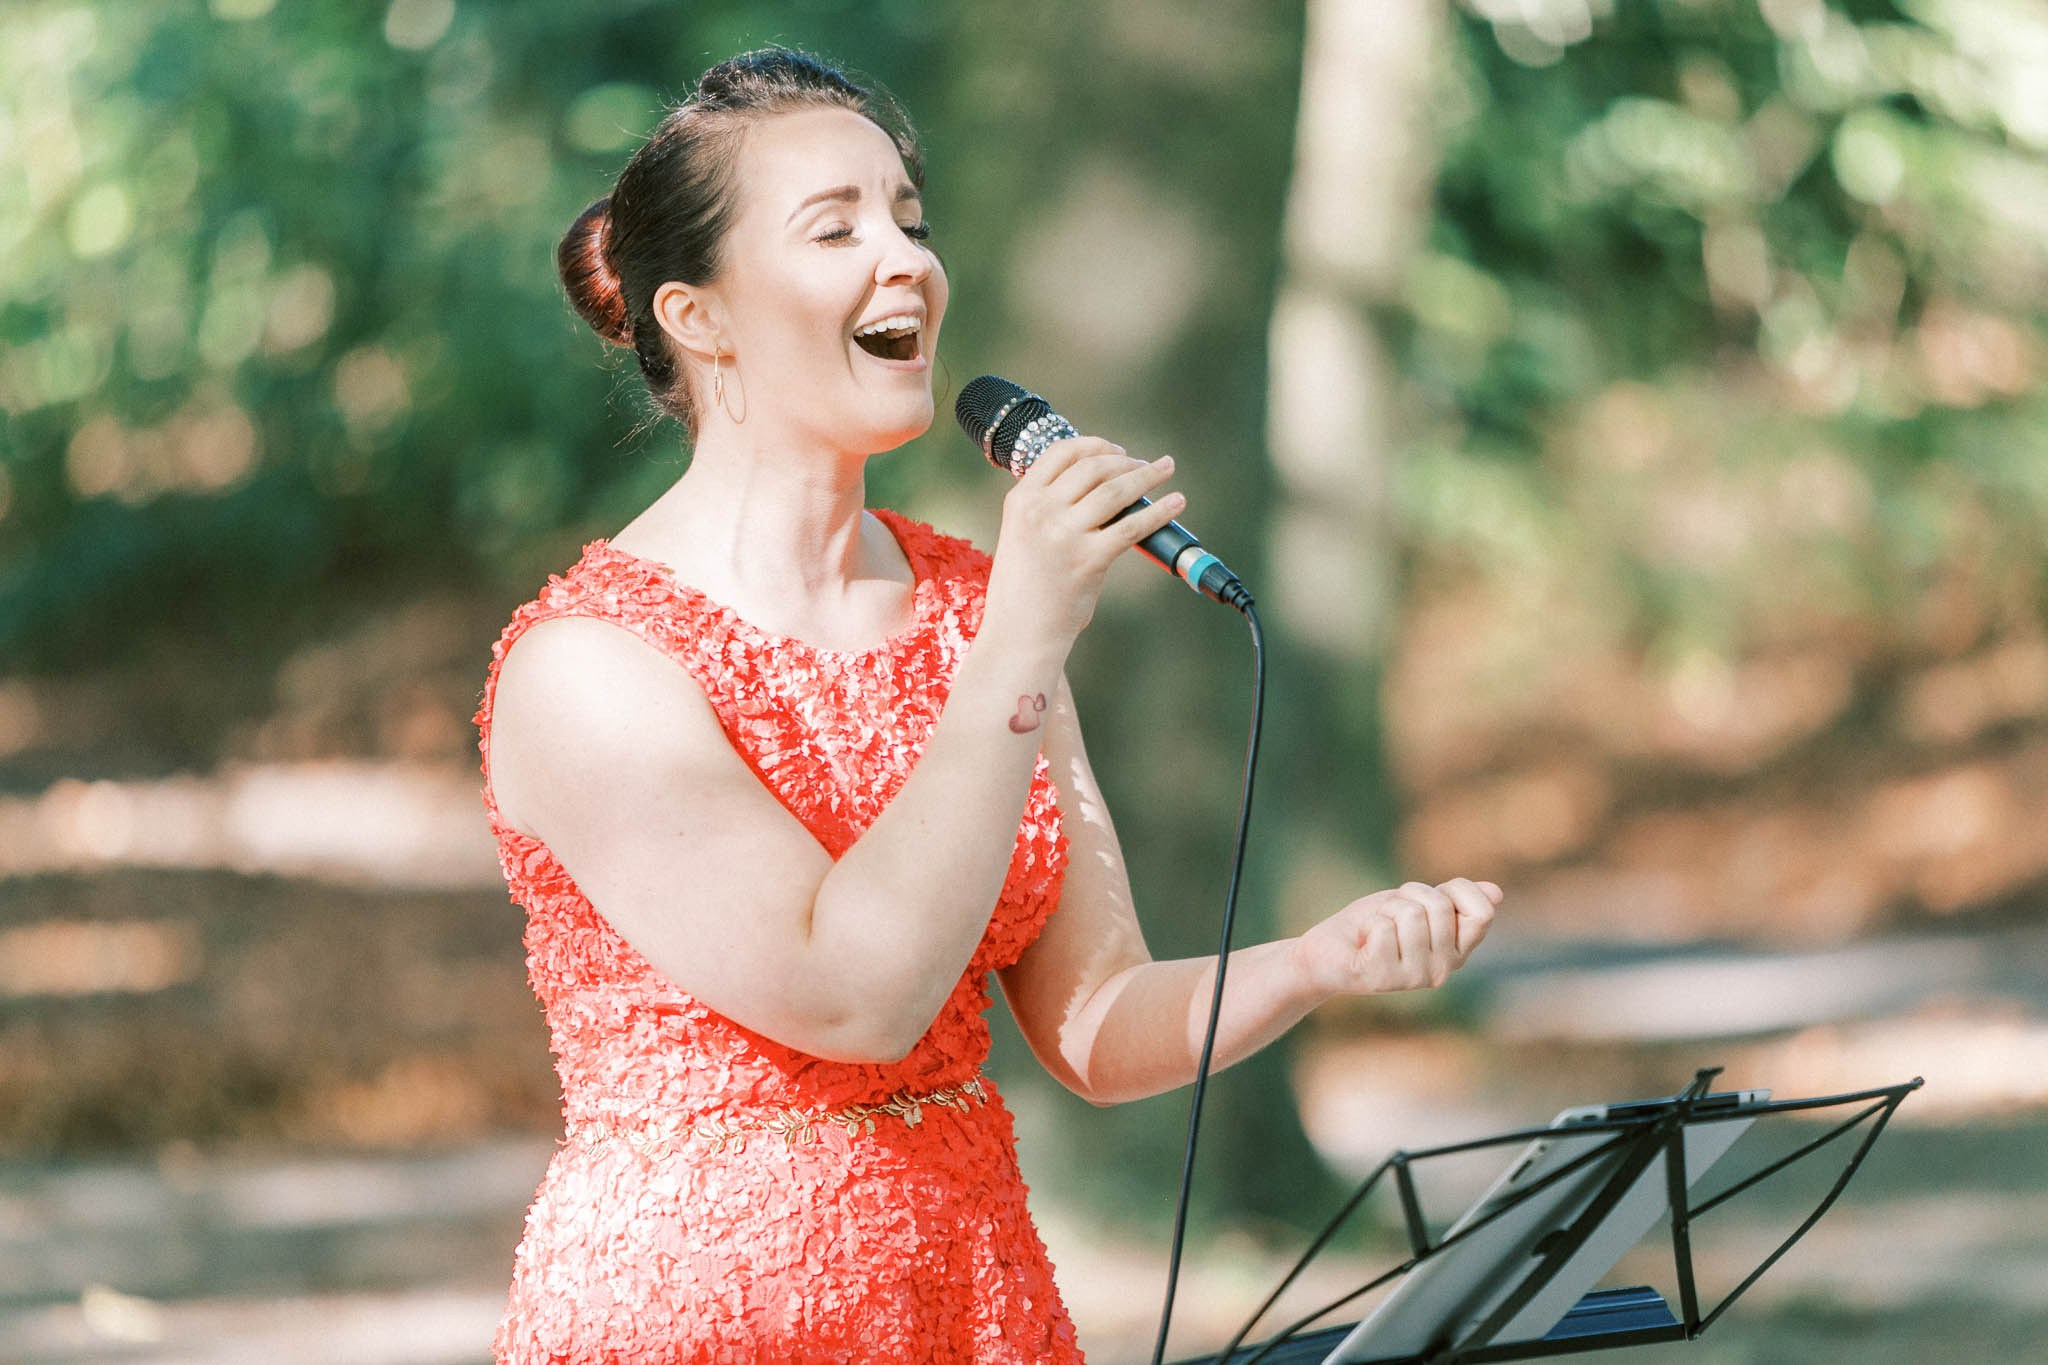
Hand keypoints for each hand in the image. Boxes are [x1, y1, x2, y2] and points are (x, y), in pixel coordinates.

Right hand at [982, 436, 1184, 648]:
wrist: (1020, 632)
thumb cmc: (1025, 587)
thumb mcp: (1022, 535)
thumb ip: (1049, 507)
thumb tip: (1101, 486)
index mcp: (1021, 499)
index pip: (1061, 451)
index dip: (1095, 444)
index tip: (1116, 450)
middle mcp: (1041, 511)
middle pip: (1093, 467)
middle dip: (1125, 461)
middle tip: (1145, 464)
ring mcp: (1064, 534)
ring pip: (1116, 490)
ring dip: (1147, 475)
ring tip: (1166, 469)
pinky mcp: (1089, 559)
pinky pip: (1132, 527)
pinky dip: (1159, 511)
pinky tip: (1176, 503)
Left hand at [1290, 878, 1500, 998]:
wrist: (1326, 950)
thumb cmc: (1373, 923)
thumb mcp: (1416, 903)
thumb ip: (1454, 900)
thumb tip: (1496, 893)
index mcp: (1458, 951)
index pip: (1483, 912)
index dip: (1457, 889)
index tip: (1429, 894)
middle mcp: (1443, 970)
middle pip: (1439, 906)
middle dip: (1409, 895)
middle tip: (1391, 913)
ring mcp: (1414, 978)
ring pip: (1410, 914)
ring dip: (1386, 909)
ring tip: (1375, 928)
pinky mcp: (1383, 978)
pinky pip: (1383, 927)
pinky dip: (1368, 923)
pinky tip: (1362, 942)